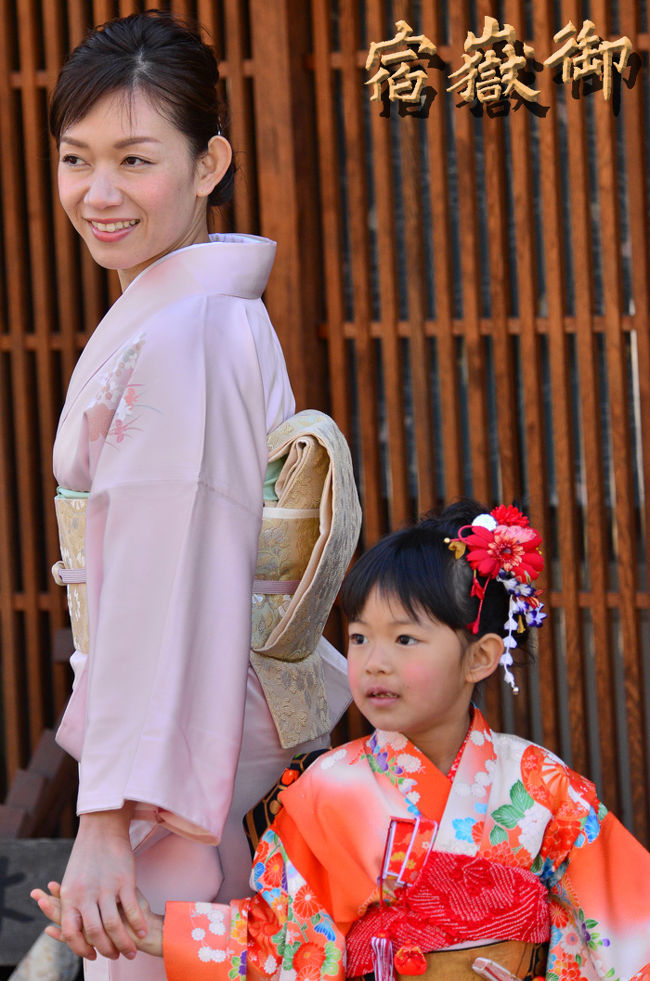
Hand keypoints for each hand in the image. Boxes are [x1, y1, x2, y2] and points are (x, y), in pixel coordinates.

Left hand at [56, 806, 147, 958]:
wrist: (102, 827)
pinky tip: (144, 931)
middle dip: (106, 950)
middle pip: (94, 933)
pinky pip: (131, 909)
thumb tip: (70, 926)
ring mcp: (106, 888)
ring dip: (123, 943)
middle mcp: (86, 894)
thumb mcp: (72, 881)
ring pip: (113, 926)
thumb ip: (72, 904)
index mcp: (71, 896)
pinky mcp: (124, 880)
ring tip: (131, 951)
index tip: (91, 955)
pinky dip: (138, 924)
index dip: (81, 949)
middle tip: (115, 957)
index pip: (71, 933)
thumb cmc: (86, 855)